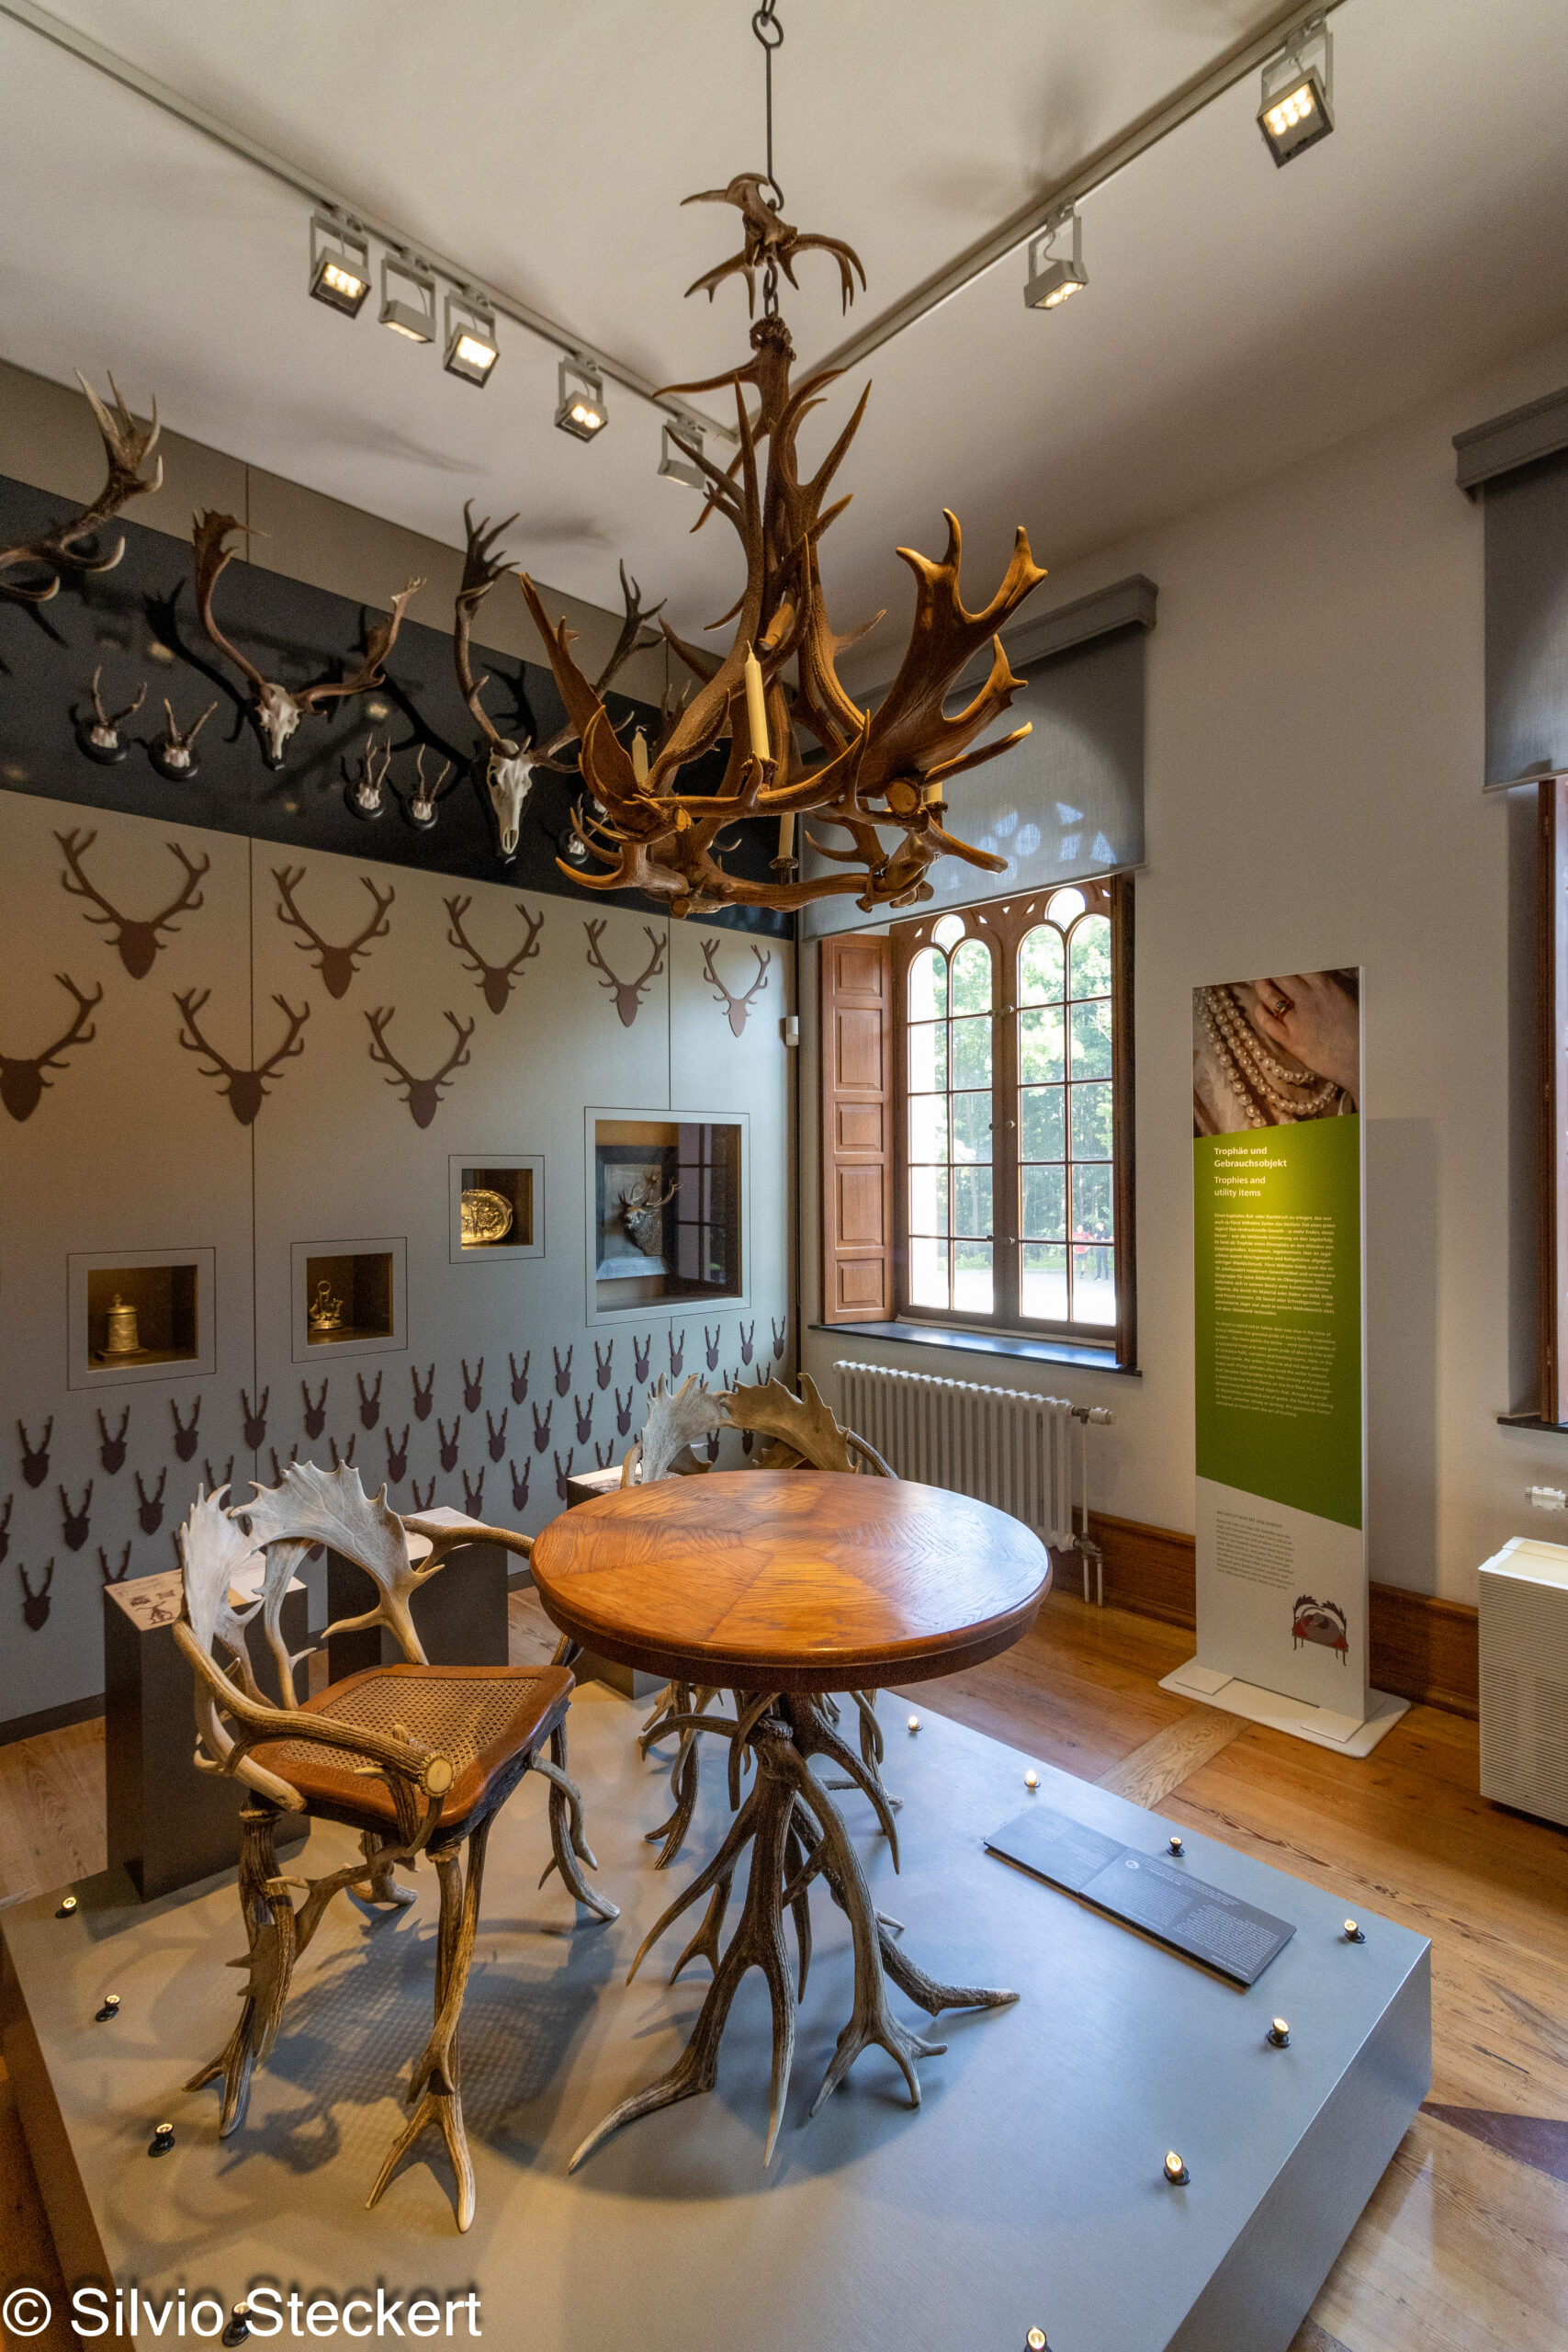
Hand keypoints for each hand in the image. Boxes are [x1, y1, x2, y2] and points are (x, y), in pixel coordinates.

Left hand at [1250, 973, 1358, 1101]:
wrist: (1362, 1060)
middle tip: (1266, 971)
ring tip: (1260, 985)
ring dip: (1263, 989)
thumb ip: (1324, 991)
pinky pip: (1268, 1023)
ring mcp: (1297, 1020)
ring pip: (1271, 997)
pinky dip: (1261, 1013)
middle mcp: (1308, 1000)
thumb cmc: (1359, 1032)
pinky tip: (1261, 1008)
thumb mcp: (1344, 1001)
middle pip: (1281, 978)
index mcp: (1325, 988)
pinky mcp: (1290, 1041)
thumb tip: (1307, 983)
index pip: (1297, 968)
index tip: (1281, 963)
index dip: (1286, 965)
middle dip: (1272, 973)